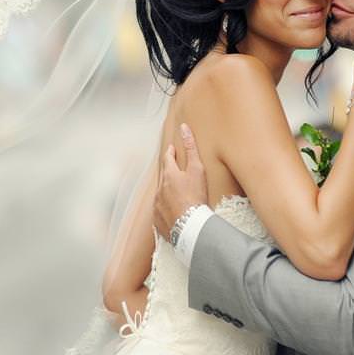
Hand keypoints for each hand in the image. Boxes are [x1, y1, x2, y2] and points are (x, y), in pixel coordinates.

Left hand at [154, 123, 208, 241]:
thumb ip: (191, 148)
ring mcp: (157, 205)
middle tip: (172, 168)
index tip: (171, 150)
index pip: (167, 159)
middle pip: (162, 177)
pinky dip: (165, 209)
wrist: (190, 226)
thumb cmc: (195, 197)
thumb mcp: (197, 169)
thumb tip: (183, 127)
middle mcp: (159, 189)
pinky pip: (160, 211)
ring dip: (166, 191)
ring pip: (160, 194)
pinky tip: (171, 212)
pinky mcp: (158, 220)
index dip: (170, 153)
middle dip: (167, 172)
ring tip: (174, 192)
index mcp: (168, 175)